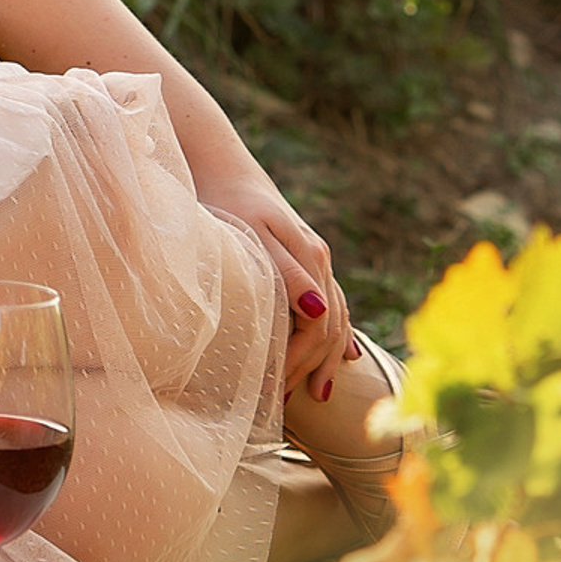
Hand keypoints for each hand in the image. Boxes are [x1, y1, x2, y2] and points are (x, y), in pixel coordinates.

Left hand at [194, 157, 350, 401]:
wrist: (217, 159)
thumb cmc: (227, 199)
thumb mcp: (253, 234)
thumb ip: (285, 271)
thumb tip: (318, 309)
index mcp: (309, 258)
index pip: (316, 328)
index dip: (298, 362)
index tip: (276, 391)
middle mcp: (318, 260)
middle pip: (329, 327)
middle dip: (311, 366)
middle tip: (287, 402)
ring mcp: (313, 258)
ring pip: (334, 317)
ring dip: (325, 356)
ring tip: (316, 391)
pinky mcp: (302, 255)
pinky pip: (331, 303)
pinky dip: (336, 332)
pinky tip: (343, 353)